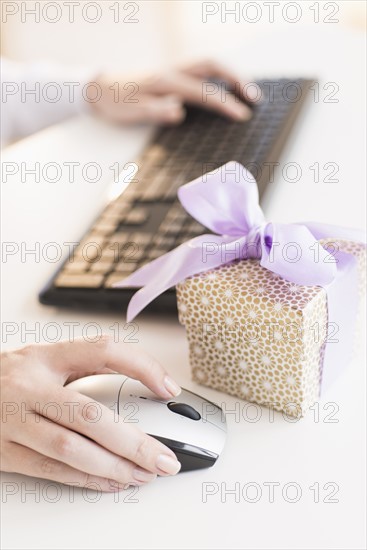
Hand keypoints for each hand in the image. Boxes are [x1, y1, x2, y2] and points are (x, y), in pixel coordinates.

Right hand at [1, 337, 181, 491]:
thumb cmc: (14, 375)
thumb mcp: (46, 359)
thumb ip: (85, 368)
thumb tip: (143, 386)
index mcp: (47, 355)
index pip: (103, 350)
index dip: (141, 366)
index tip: (168, 388)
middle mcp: (29, 384)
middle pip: (90, 414)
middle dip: (134, 441)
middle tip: (165, 457)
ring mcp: (12, 419)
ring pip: (71, 448)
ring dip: (113, 467)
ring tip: (144, 474)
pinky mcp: (2, 450)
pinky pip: (49, 469)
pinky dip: (85, 480)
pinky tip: (111, 483)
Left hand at [90, 60, 258, 124]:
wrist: (99, 87)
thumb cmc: (115, 102)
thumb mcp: (131, 111)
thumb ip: (155, 110)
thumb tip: (179, 111)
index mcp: (166, 81)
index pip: (203, 91)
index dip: (225, 104)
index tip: (242, 116)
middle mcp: (173, 71)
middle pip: (213, 66)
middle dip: (236, 80)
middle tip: (255, 98)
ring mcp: (174, 70)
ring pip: (209, 66)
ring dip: (231, 76)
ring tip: (248, 93)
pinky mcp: (173, 74)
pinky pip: (202, 71)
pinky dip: (219, 77)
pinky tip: (226, 90)